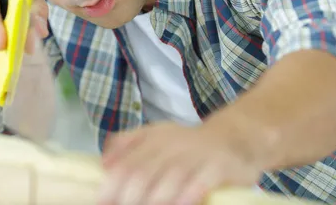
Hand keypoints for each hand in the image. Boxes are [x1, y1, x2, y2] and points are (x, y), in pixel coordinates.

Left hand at [98, 120, 262, 204]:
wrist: (234, 137)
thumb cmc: (187, 145)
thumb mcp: (155, 136)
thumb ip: (127, 144)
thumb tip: (103, 164)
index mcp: (152, 138)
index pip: (126, 162)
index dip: (112, 184)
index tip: (102, 201)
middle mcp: (172, 144)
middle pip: (144, 173)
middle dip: (130, 197)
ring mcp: (195, 155)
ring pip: (169, 179)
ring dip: (155, 199)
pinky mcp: (218, 167)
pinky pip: (200, 183)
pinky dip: (188, 195)